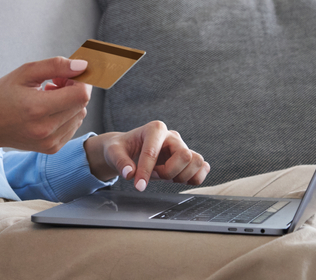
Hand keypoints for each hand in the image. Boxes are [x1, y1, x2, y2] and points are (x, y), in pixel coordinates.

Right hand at [0, 57, 91, 154]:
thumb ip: (55, 66)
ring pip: (80, 115)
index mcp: (38, 108)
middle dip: (74, 89)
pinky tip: (48, 110)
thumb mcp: (25, 72)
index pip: (81, 94)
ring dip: (70, 103)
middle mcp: (46, 129)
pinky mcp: (52, 148)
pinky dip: (66, 115)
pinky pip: (73, 127)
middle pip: (82, 104)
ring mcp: (50, 142)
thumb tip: (82, 65)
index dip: (80, 80)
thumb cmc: (3, 95)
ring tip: (48, 97)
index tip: (67, 74)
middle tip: (54, 83)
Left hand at [83, 121, 209, 189]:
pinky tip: (177, 179)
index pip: (154, 151)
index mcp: (154, 129)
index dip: (146, 171)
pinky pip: (202, 168)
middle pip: (185, 156)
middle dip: (169, 172)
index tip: (139, 186)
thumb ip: (120, 162)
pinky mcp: (187, 159)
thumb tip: (129, 173)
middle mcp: (172, 136)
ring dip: (181, 175)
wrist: (127, 149)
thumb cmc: (121, 148)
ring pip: (197, 162)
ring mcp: (181, 147)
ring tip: (164, 176)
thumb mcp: (113, 153)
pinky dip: (194, 178)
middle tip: (154, 175)